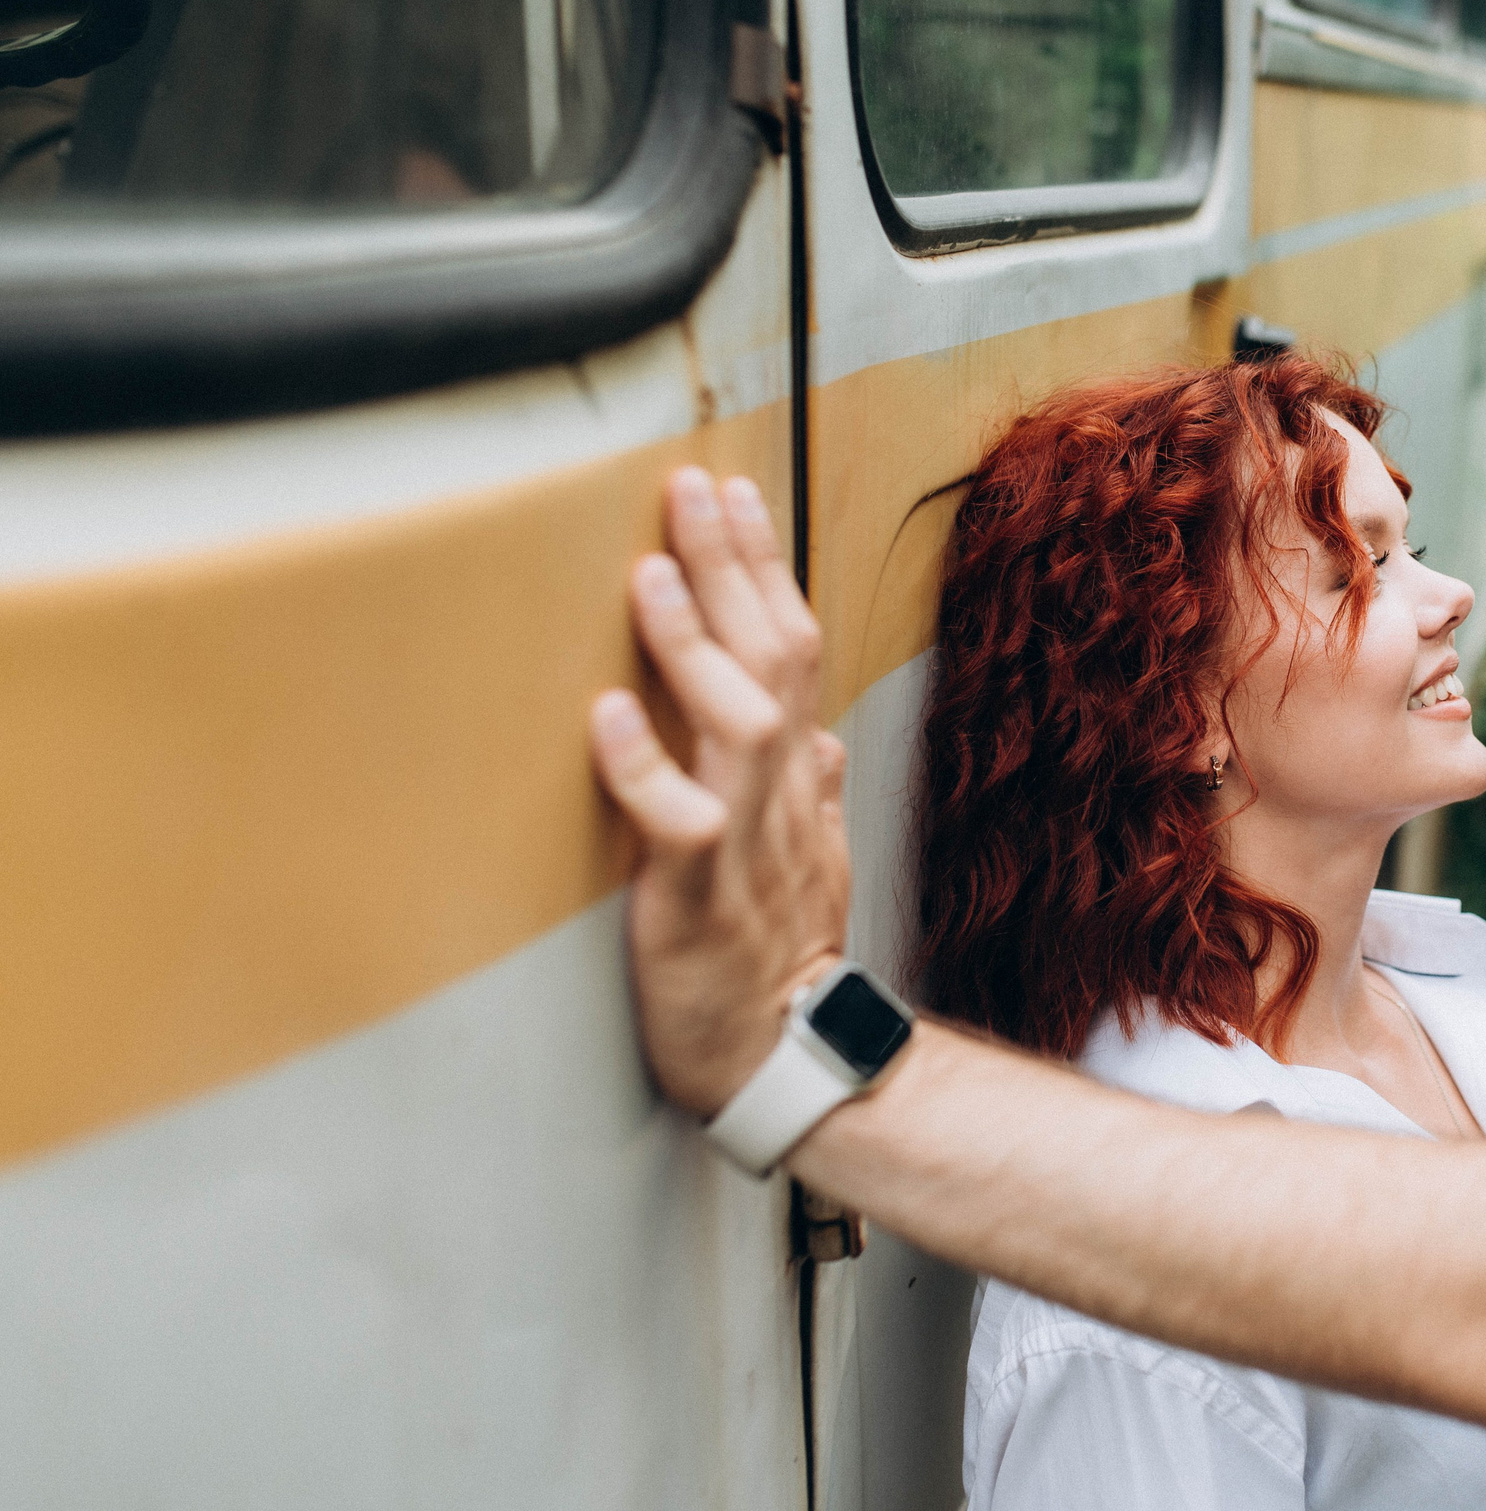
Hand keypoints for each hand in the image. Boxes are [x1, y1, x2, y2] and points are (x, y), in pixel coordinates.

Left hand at [588, 467, 850, 1117]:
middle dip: (732, 566)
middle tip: (692, 487)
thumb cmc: (781, 955)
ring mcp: (747, 844)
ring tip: (649, 573)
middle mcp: (782, 794)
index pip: (795, 648)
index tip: (734, 492)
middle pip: (773, 659)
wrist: (788, 1056)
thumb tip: (822, 733)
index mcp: (799, 776)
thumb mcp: (810, 858)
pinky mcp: (698, 900)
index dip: (766, 567)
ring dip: (694, 645)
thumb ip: (813, 788)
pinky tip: (605, 714)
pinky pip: (679, 823)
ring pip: (736, 725)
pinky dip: (643, 766)